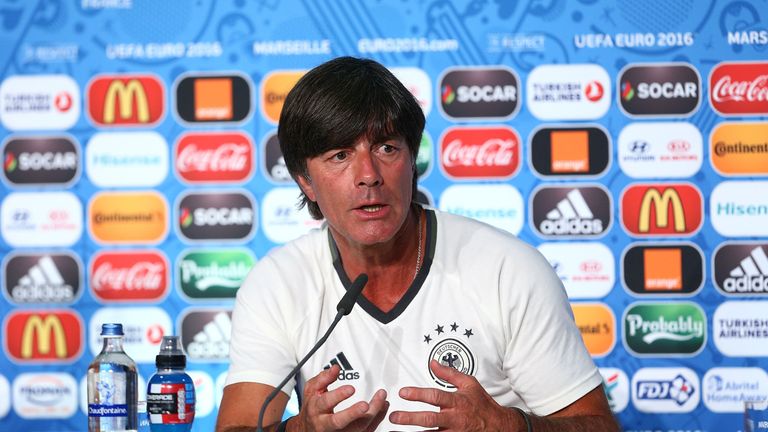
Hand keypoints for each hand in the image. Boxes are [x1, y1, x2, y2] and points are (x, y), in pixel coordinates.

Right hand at [294, 364, 388, 431]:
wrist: (308, 428)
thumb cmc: (313, 408)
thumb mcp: (312, 390)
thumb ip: (323, 378)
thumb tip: (335, 369)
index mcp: (316, 409)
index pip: (325, 403)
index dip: (338, 396)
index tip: (351, 388)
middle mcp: (325, 424)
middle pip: (339, 422)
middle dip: (353, 413)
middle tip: (365, 405)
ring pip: (356, 428)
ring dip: (372, 415)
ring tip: (382, 400)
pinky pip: (365, 430)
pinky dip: (376, 419)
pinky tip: (382, 407)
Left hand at [389, 360, 516, 430]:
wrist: (499, 426)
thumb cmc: (482, 404)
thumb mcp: (469, 384)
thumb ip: (449, 373)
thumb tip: (433, 363)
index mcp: (457, 402)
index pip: (435, 396)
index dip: (418, 394)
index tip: (404, 392)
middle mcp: (454, 418)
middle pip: (429, 419)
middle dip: (410, 418)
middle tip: (394, 417)